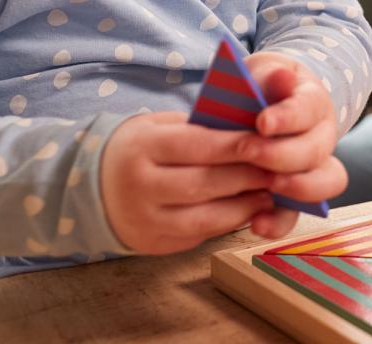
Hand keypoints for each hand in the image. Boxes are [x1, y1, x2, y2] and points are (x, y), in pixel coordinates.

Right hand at [100, 111, 275, 253]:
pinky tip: (248, 211)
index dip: (234, 146)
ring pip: (204, 218)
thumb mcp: (158, 125)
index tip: (265, 142)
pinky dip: (227, 224)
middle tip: (278, 169)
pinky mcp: (152, 244)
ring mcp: (144, 220)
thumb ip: (197, 127)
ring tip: (270, 194)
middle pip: (203, 184)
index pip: (196, 146)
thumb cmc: (140, 147)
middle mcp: (140, 187)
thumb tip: (248, 128)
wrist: (93, 184)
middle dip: (245, 177)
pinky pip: (198, 237)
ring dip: (243, 206)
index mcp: (142, 147)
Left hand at [243, 51, 347, 238]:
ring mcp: (313, 167)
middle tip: (248, 152)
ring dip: (296, 187)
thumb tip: (282, 75)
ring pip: (324, 184)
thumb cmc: (260, 87)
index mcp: (314, 101)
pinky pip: (297, 214)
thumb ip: (269, 75)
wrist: (259, 105)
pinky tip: (257, 223)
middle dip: (282, 155)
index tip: (262, 122)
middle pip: (316, 150)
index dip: (287, 118)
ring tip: (267, 185)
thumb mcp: (263, 72)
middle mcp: (322, 136)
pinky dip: (280, 222)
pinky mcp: (294, 195)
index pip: (308, 109)